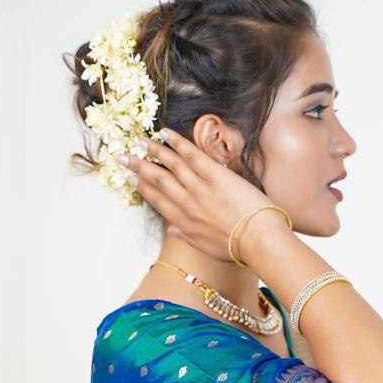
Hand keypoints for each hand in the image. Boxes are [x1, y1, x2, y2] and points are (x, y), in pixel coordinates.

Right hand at [119, 129, 288, 262]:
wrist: (258, 241)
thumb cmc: (236, 248)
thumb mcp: (206, 247)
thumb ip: (186, 236)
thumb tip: (171, 231)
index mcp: (184, 224)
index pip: (158, 202)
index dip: (143, 188)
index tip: (131, 178)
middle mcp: (187, 204)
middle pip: (158, 181)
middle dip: (139, 167)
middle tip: (123, 156)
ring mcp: (200, 189)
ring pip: (171, 165)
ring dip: (154, 151)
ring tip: (140, 141)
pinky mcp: (215, 176)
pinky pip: (191, 155)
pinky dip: (177, 143)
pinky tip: (165, 134)